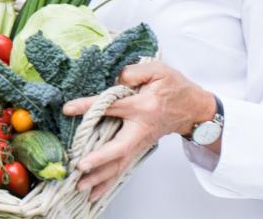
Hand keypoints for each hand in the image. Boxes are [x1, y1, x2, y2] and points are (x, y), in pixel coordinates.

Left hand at [62, 60, 214, 199]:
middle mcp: (142, 128)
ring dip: (101, 178)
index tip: (69, 108)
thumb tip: (116, 80)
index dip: (90, 106)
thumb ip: (134, 72)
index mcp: (144, 106)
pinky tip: (95, 193)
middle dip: (100, 159)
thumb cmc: (175, 87)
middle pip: (120, 147)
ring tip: (81, 188)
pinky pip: (123, 168)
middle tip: (81, 166)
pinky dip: (108, 182)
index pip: (113, 106)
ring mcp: (141, 142)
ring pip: (120, 164)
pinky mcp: (139, 149)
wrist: (194, 108)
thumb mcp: (158, 70)